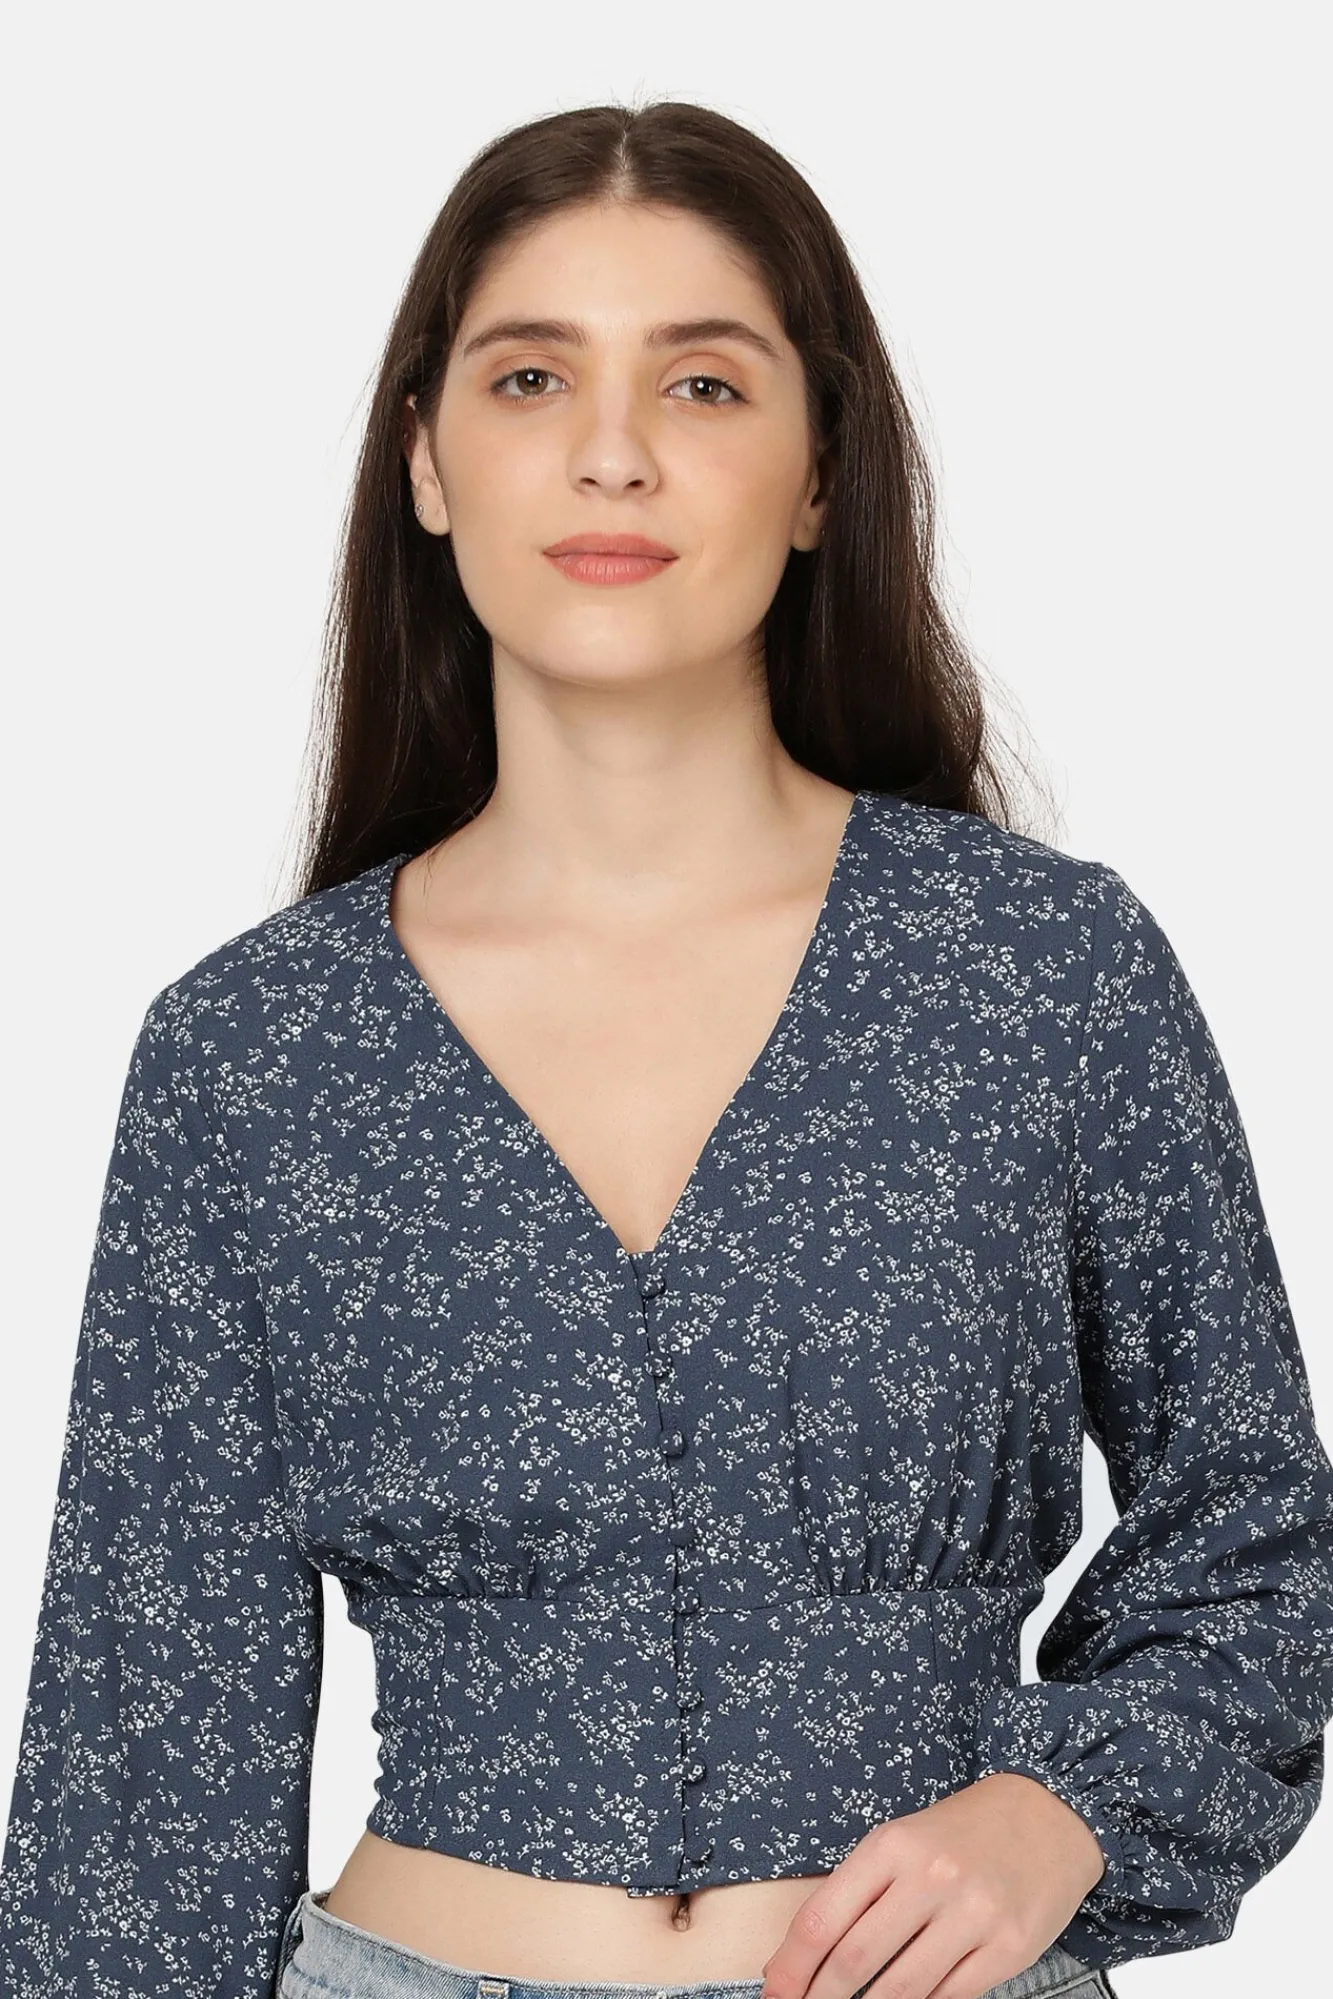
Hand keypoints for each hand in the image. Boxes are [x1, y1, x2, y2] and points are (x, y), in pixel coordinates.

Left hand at [757, 1773, 1106, 1998]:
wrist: (1048, 1814)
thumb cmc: (967, 1830)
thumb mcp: (903, 1840)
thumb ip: (861, 1891)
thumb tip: (810, 1955)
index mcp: (892, 1846)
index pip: (823, 1918)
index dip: (791, 1966)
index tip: (775, 1990)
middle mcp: (930, 1878)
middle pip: (854, 1961)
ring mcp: (972, 1915)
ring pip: (900, 1990)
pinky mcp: (1008, 1948)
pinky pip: (949, 1998)